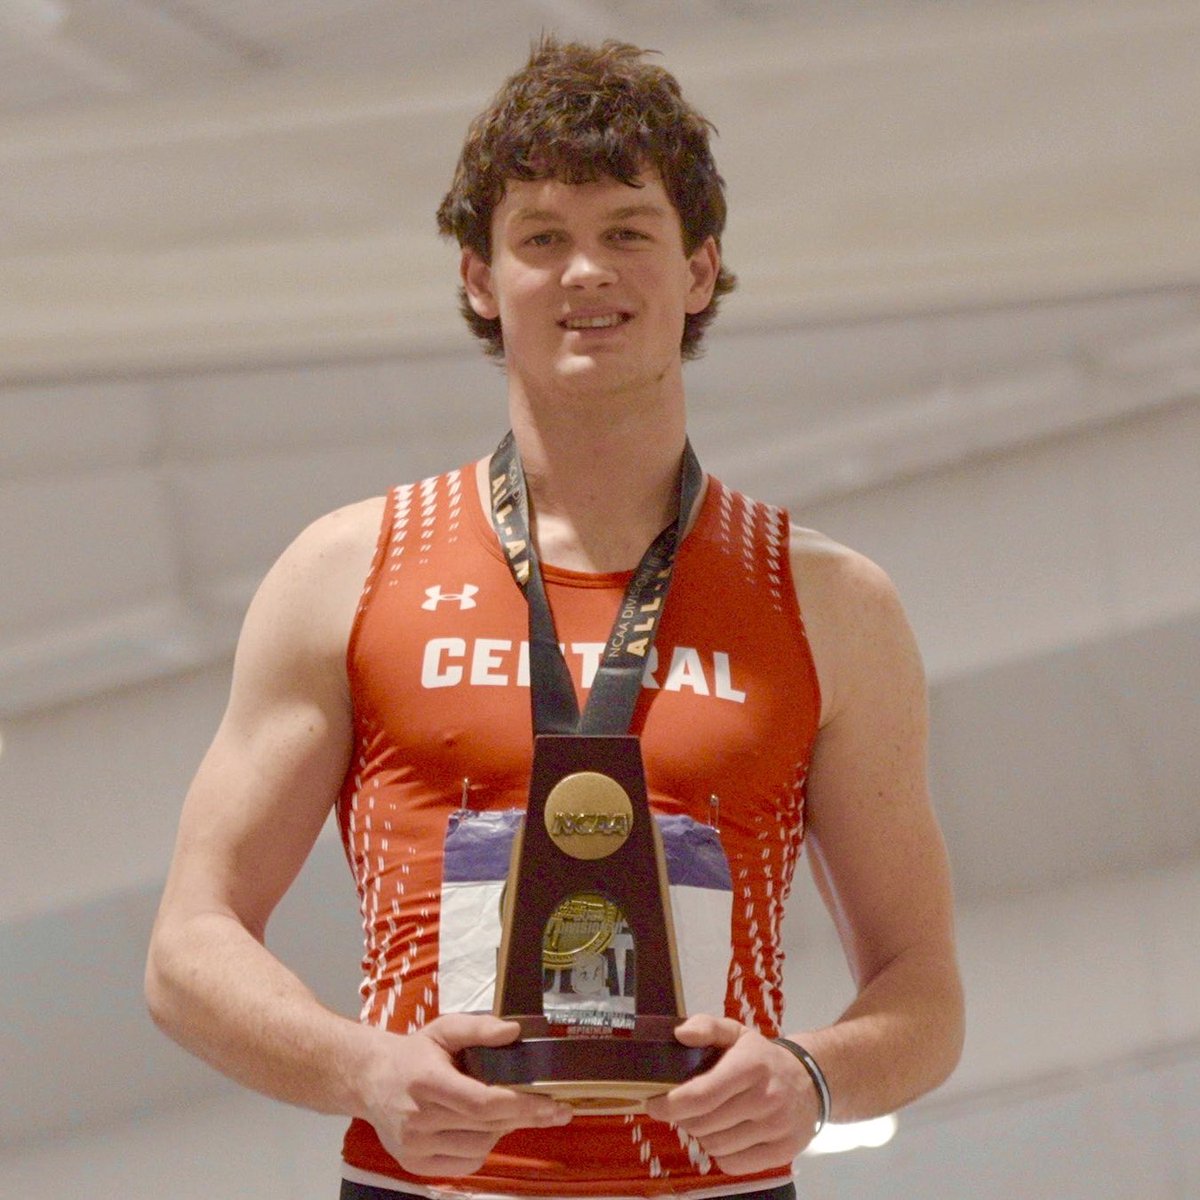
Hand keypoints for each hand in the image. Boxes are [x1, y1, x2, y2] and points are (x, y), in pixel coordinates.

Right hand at [358, 1013, 572, 1175]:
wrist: (370, 1079)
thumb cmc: (414, 1053)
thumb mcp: (444, 1029)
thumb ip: (479, 1028)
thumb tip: (515, 1031)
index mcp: (426, 1082)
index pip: (483, 1102)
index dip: (521, 1105)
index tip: (552, 1103)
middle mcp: (418, 1119)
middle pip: (485, 1126)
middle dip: (525, 1118)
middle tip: (556, 1110)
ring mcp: (414, 1147)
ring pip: (478, 1148)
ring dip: (503, 1131)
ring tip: (513, 1112)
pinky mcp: (414, 1164)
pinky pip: (464, 1164)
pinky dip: (483, 1147)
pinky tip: (488, 1128)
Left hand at [643, 1015, 818, 1173]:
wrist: (810, 1081)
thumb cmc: (762, 1058)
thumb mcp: (736, 1032)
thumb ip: (706, 1026)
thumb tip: (680, 1033)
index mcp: (751, 1065)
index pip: (702, 1095)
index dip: (670, 1104)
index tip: (653, 1103)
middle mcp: (766, 1098)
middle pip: (704, 1124)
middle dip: (683, 1117)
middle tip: (683, 1108)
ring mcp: (776, 1128)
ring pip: (715, 1146)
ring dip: (701, 1135)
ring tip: (706, 1119)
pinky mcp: (782, 1152)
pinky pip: (733, 1165)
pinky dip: (720, 1154)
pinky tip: (725, 1135)